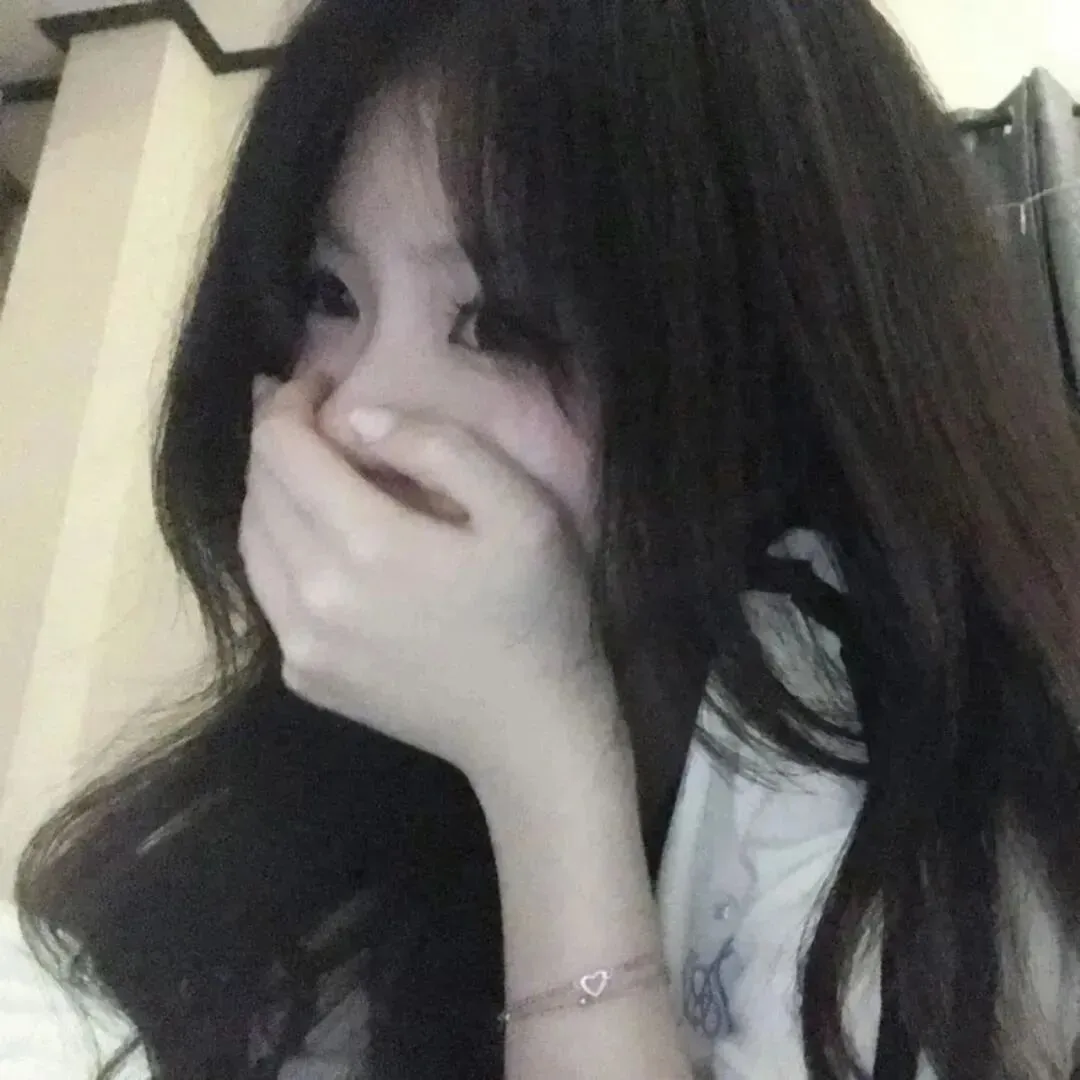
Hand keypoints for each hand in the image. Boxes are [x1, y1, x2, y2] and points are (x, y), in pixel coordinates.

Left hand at [239, 370, 625, 789]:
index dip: (290, 400)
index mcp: (365, 544)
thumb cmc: (539, 611)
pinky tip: (319, 539)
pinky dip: (278, 548)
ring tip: (311, 469)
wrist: (531, 729)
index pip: (282, 446)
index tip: (322, 383)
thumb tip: (360, 418)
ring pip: (250, 539)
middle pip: (258, 488)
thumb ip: (439, 447)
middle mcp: (311, 595)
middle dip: (278, 439)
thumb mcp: (521, 510)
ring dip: (270, 491)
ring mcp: (299, 645)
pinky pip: (267, 591)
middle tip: (317, 416)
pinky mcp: (303, 677)